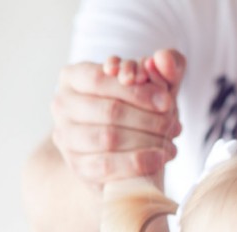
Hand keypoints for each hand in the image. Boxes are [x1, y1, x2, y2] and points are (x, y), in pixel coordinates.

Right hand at [51, 49, 185, 186]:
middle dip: (148, 120)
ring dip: (146, 141)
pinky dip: (138, 162)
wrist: (124, 146)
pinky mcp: (77, 166)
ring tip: (170, 144)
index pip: (100, 79)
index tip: (167, 101)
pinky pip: (106, 166)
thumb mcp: (155, 83)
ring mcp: (65, 137)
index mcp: (73, 76)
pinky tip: (159, 159)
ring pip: (108, 139)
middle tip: (174, 126)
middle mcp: (62, 105)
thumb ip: (168, 66)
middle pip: (108, 111)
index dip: (136, 91)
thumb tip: (164, 59)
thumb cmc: (140, 106)